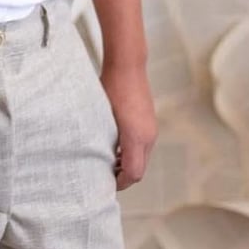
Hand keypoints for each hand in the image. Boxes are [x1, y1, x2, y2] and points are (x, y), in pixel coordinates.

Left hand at [100, 61, 156, 189]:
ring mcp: (151, 128)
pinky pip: (144, 145)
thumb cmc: (111, 87)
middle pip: (139, 169)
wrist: (127, 65)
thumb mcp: (103, 116)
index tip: (105, 183)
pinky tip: (116, 144)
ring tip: (108, 161)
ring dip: (127, 163)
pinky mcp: (150, 121)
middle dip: (123, 175)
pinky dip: (132, 151)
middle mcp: (148, 135)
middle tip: (105, 175)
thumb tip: (97, 157)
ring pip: (142, 157)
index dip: (120, 183)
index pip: (133, 174)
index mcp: (136, 137)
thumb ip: (104, 140)